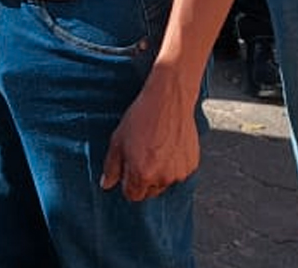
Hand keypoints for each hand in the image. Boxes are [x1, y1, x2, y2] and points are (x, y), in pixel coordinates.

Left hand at [100, 72, 199, 201]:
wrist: (169, 101)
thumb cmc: (142, 118)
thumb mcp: (117, 141)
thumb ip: (111, 167)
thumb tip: (106, 184)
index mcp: (142, 174)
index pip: (132, 195)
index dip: (127, 184)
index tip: (127, 171)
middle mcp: (163, 178)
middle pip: (149, 191)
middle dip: (143, 179)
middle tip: (141, 156)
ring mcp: (179, 172)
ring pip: (164, 182)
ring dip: (159, 172)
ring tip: (155, 148)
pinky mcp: (192, 165)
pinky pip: (178, 172)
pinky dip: (173, 164)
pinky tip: (168, 146)